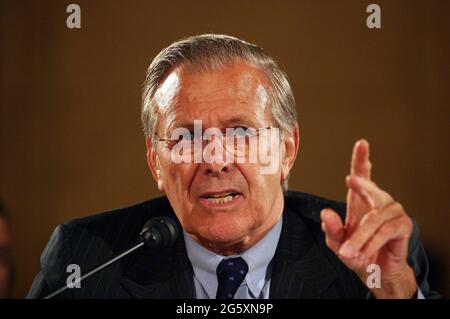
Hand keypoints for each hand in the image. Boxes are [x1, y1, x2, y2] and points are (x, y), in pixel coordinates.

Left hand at [320, 139, 416, 297]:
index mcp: (360, 200)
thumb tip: (326, 213)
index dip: (361, 159)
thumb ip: (331, 229)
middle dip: (361, 184)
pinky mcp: (403, 226)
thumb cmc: (357, 252)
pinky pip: (384, 232)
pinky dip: (371, 244)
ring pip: (373, 220)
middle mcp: (378, 201)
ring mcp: (393, 212)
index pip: (363, 175)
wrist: (376, 272)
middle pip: (371, 188)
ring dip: (359, 239)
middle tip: (350, 181)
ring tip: (348, 252)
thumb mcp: (338, 242)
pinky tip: (363, 253)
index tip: (361, 143)